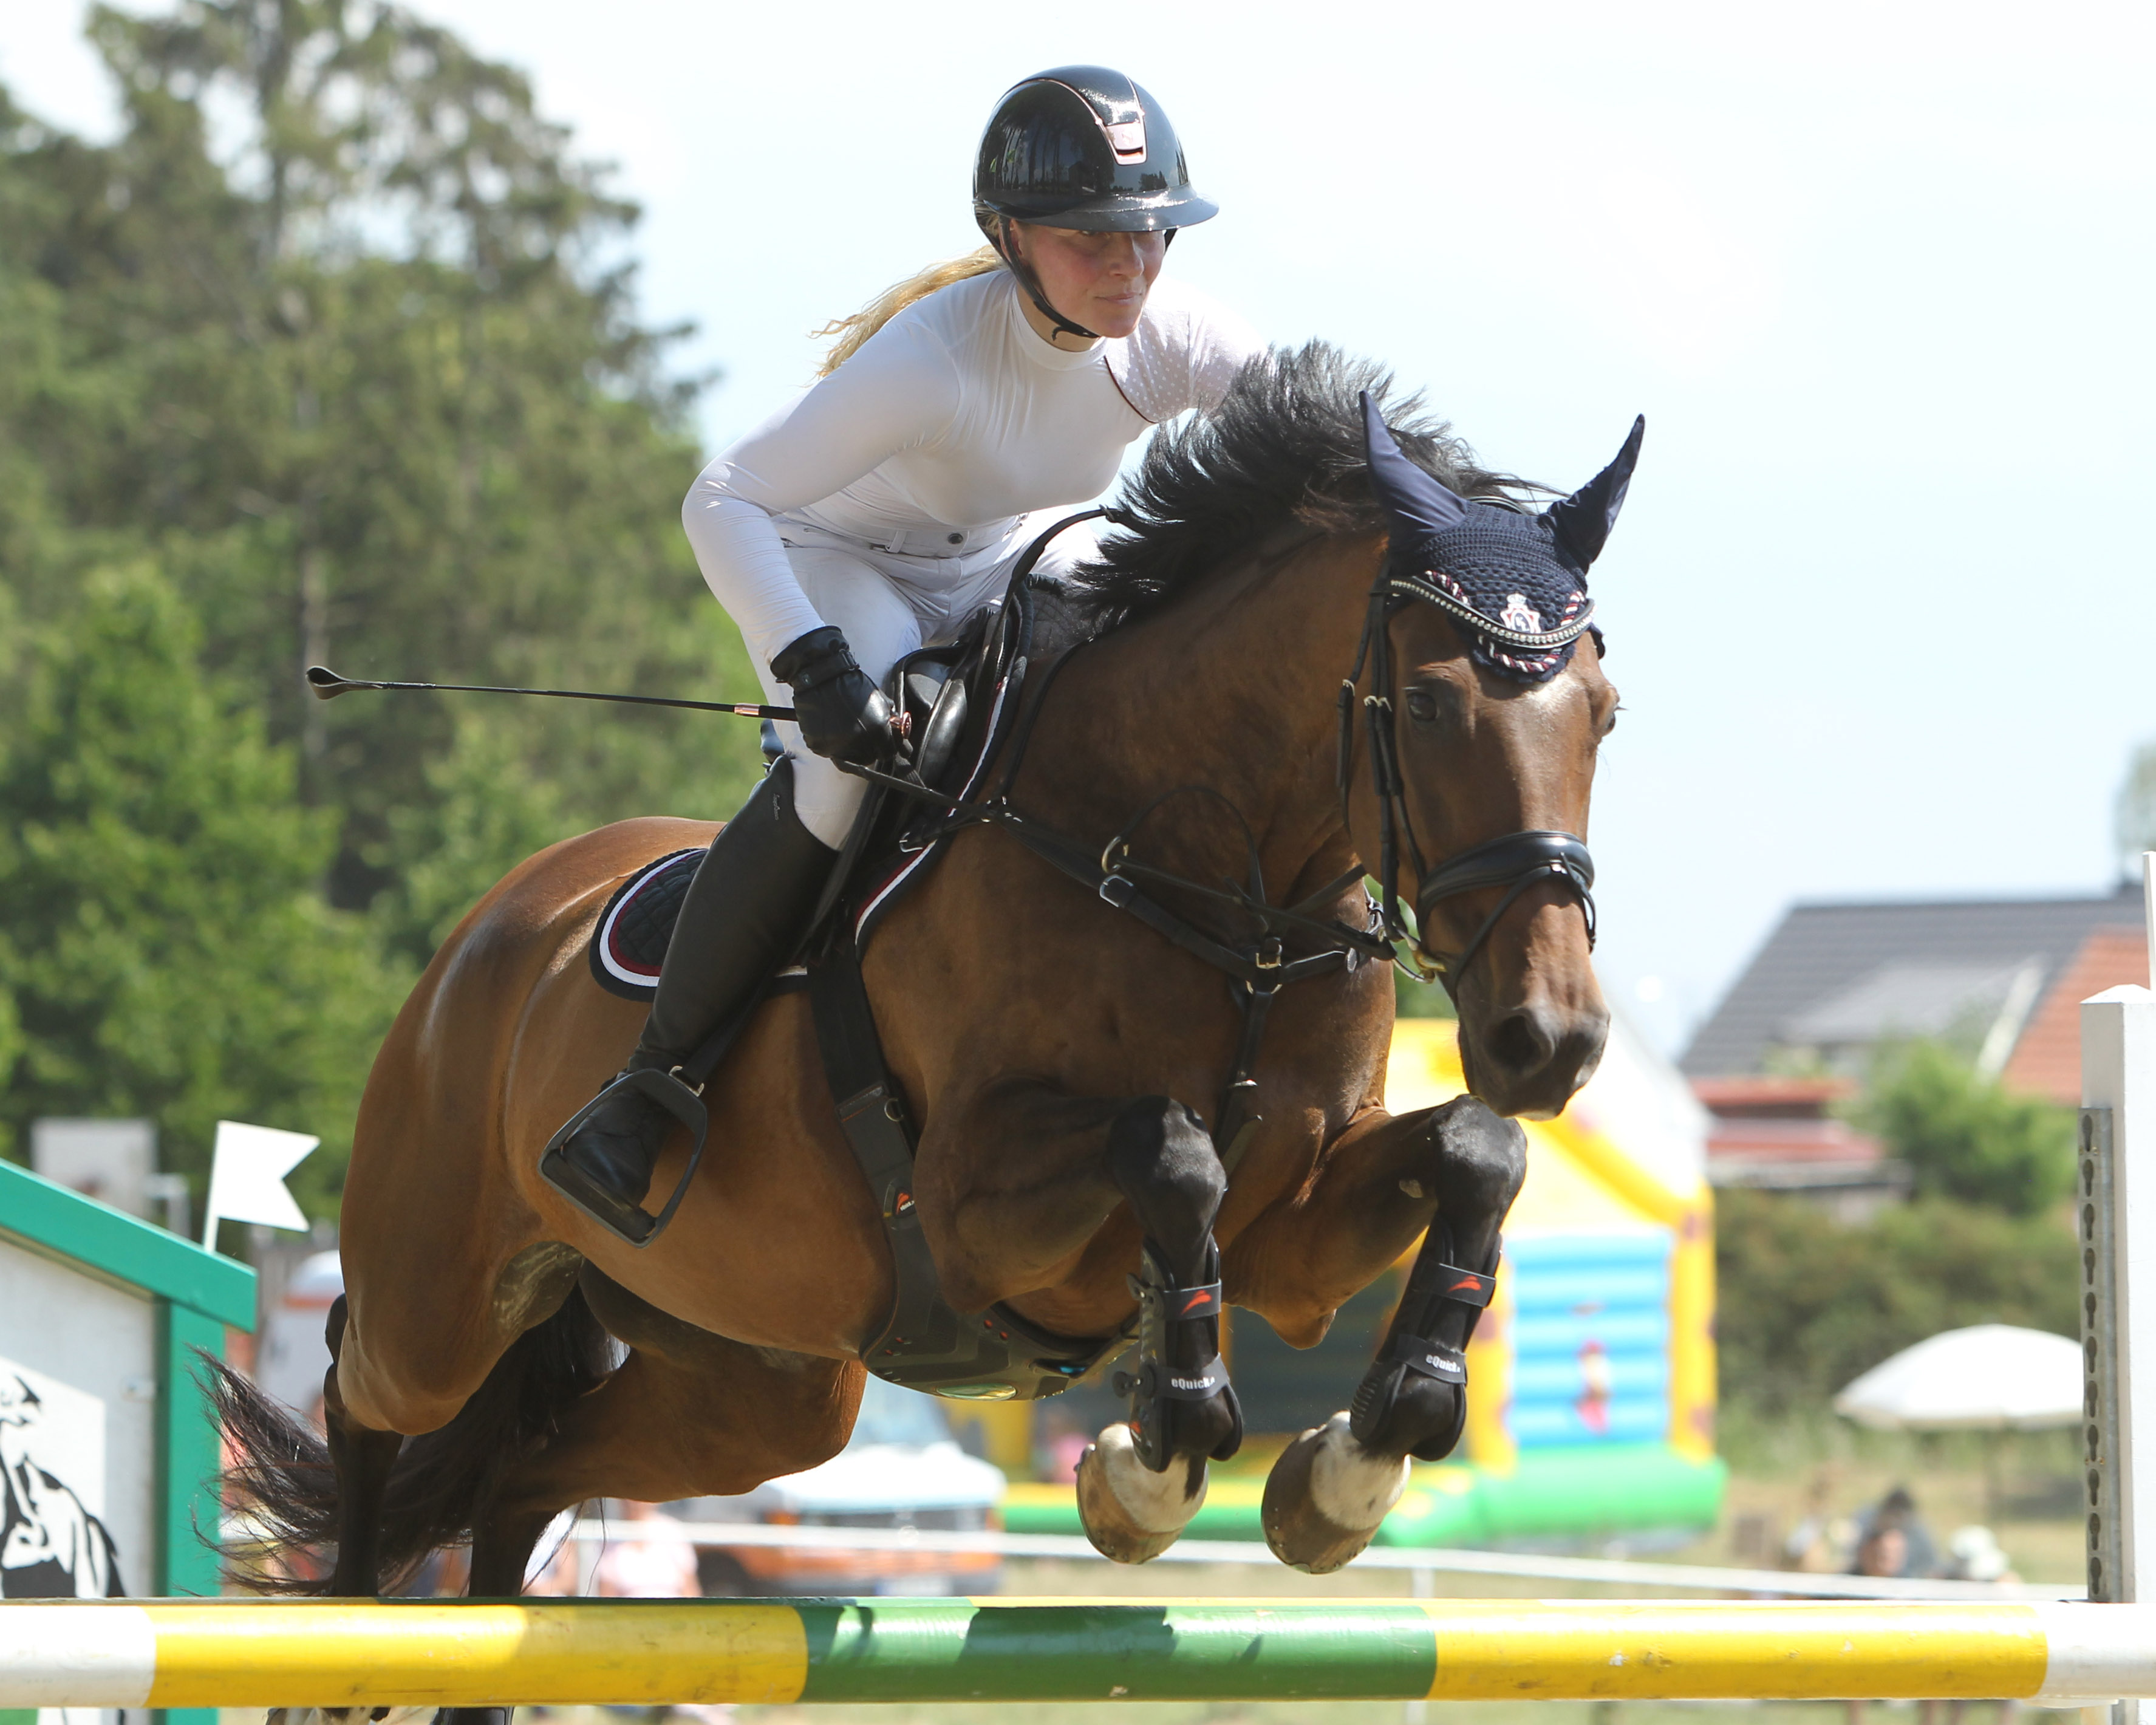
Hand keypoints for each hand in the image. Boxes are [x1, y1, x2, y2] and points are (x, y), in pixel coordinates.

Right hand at [770, 626, 895, 764]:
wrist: (822, 675)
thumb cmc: (851, 684)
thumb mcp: (879, 699)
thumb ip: (889, 720)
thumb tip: (897, 734)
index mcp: (877, 730)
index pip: (888, 753)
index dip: (886, 748)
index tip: (882, 744)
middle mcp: (858, 741)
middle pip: (869, 758)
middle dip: (869, 750)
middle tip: (862, 736)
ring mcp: (837, 745)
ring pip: (849, 758)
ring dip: (850, 748)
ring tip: (845, 729)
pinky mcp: (820, 745)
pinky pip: (830, 751)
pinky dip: (832, 743)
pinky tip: (831, 727)